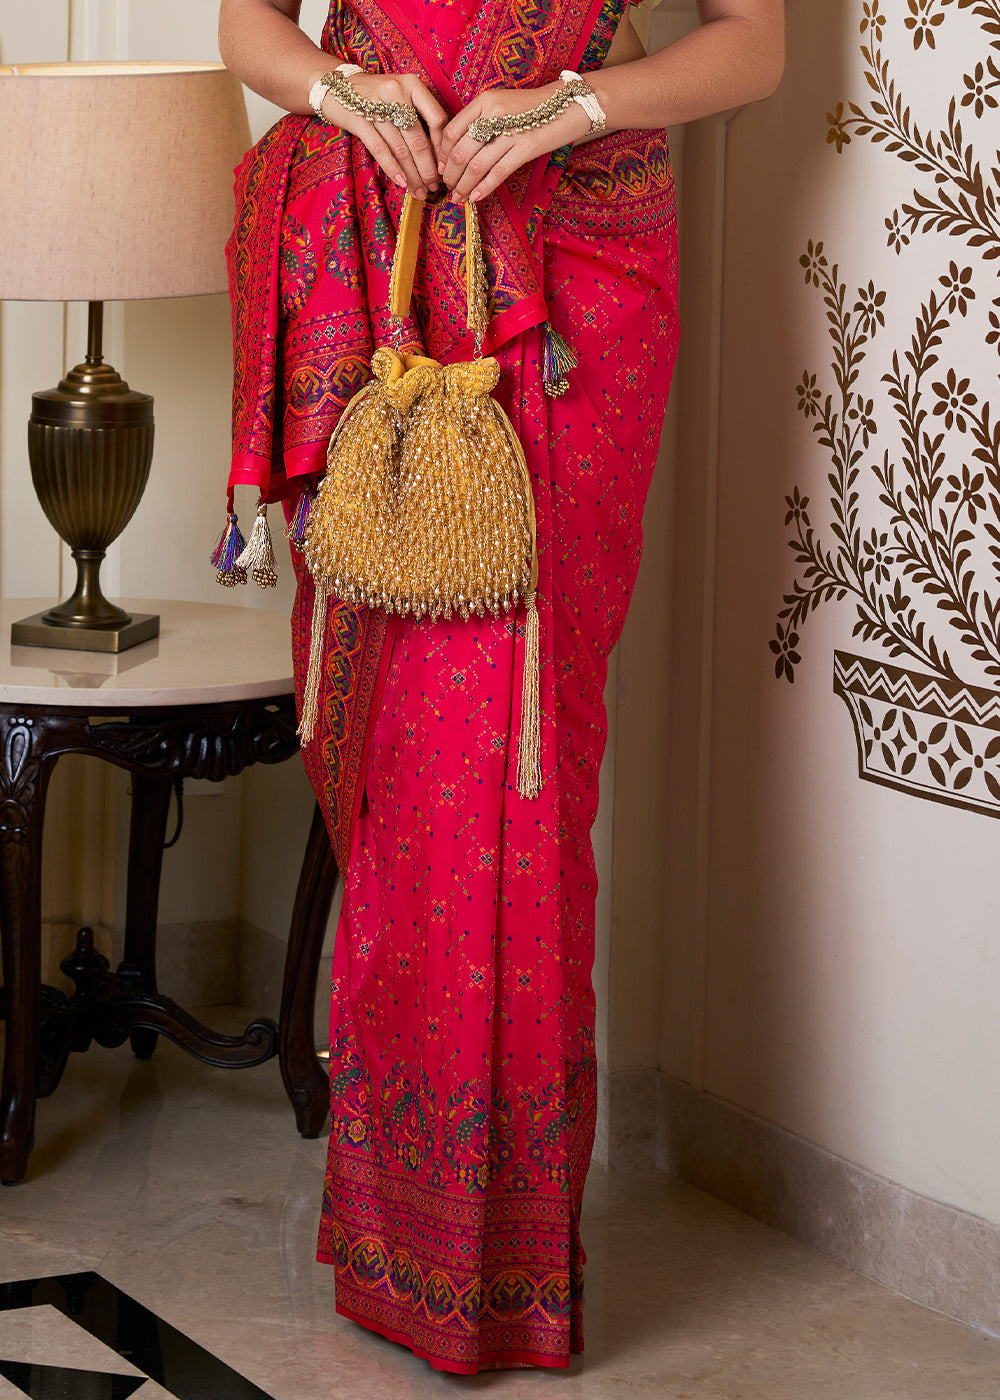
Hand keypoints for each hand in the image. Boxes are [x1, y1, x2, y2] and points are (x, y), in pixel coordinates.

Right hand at [322, 71, 447, 198]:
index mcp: (412, 84)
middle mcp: (396, 92)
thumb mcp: (402, 95)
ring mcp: (376, 106)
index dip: (442, 148)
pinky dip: (392, 168)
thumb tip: (439, 155)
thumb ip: (420, 114)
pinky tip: (402, 183)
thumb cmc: (376, 96)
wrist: (336, 86)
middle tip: (433, 187)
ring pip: (401, 149)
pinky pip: (380, 150)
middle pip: (418, 140)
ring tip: (419, 191)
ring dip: (412, 175)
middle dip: (427, 169)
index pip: (437, 119)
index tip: (444, 167)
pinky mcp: (359, 119)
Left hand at [439, 84, 589, 202]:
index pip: (452, 130)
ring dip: (464, 185)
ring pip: (477, 165)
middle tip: (447, 188)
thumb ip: (481, 122)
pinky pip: (498, 172)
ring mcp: (510, 130)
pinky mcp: (526, 147)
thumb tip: (458, 151)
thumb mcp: (502, 106)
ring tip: (458, 197)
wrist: (569, 105)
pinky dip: (484, 187)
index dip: (443, 154)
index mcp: (485, 101)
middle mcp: (494, 113)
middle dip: (450, 175)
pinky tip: (476, 197)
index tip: (441, 169)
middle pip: (461, 151)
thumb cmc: (533, 109)